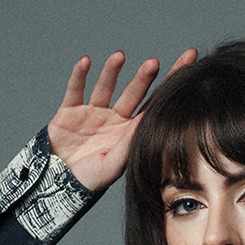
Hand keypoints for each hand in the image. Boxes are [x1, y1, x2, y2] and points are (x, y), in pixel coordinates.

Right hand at [48, 48, 196, 191]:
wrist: (58, 188)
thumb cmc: (88, 182)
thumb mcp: (112, 166)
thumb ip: (128, 146)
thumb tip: (146, 124)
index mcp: (128, 133)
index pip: (152, 106)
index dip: (168, 86)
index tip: (186, 65)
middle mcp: (113, 119)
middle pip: (132, 93)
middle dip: (143, 78)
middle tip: (154, 63)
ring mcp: (92, 113)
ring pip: (105, 86)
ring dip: (112, 71)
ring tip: (120, 56)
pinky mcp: (70, 111)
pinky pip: (75, 89)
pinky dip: (79, 76)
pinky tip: (86, 62)